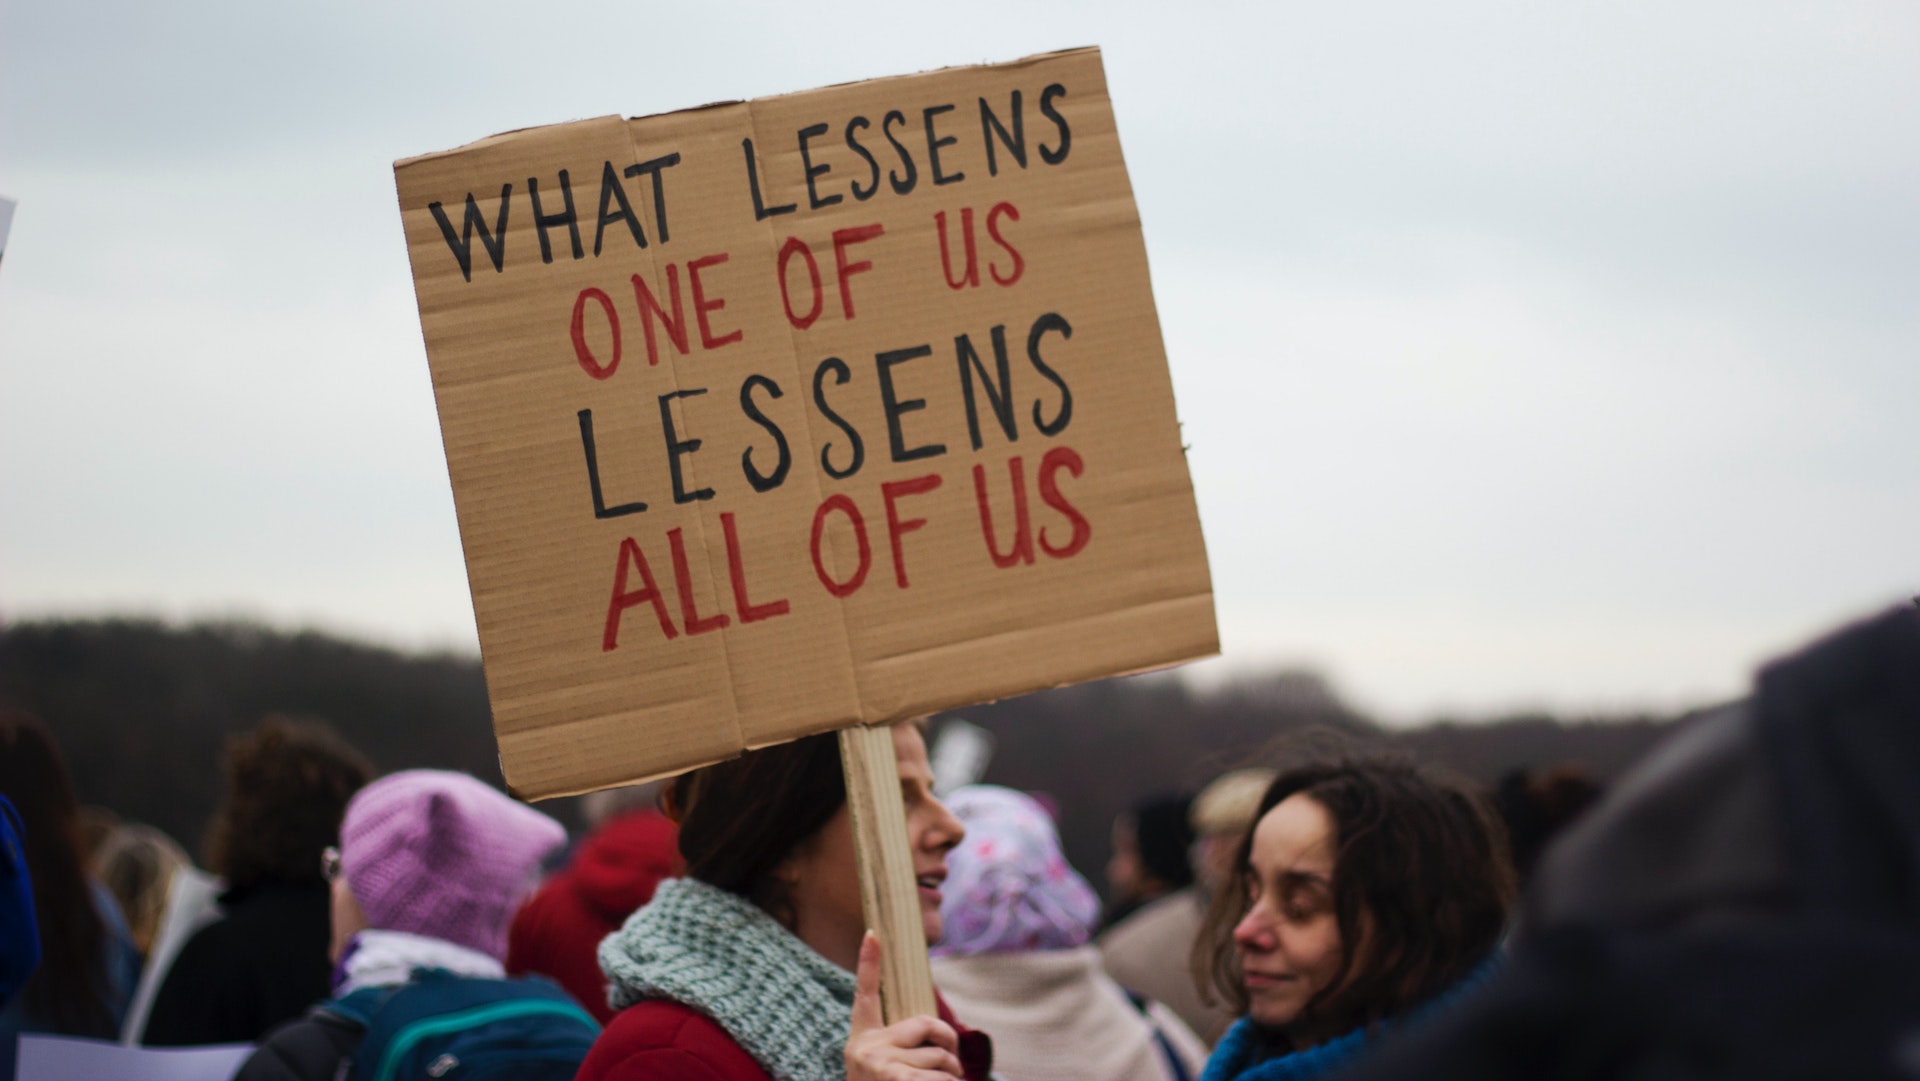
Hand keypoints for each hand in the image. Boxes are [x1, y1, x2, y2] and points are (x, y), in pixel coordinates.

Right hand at [845, 931, 964, 1080]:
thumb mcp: (882, 1068)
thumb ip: (902, 1049)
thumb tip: (945, 1047)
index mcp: (861, 1038)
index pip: (863, 993)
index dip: (867, 962)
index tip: (873, 932)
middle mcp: (866, 1048)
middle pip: (927, 1025)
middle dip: (950, 1045)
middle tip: (953, 1065)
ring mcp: (879, 1066)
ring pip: (940, 1058)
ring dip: (953, 1078)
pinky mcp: (895, 1080)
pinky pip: (940, 1079)